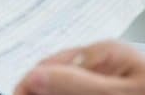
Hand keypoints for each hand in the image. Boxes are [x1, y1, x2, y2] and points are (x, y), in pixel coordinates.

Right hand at [15, 41, 144, 94]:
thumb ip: (78, 86)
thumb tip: (34, 78)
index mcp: (101, 53)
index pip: (44, 69)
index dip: (27, 90)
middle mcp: (102, 63)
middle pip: (54, 80)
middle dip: (42, 91)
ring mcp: (109, 80)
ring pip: (69, 88)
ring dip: (56, 92)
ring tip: (41, 94)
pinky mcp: (117, 89)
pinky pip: (86, 90)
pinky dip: (76, 94)